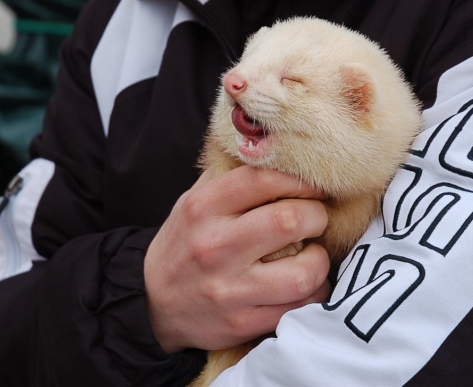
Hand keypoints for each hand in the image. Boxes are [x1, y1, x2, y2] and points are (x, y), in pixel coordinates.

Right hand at [145, 166, 330, 353]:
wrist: (152, 303)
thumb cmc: (184, 243)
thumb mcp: (193, 201)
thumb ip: (230, 177)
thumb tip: (276, 150)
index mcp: (202, 208)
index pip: (262, 179)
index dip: (299, 178)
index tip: (313, 184)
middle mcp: (215, 247)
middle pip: (290, 220)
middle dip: (316, 215)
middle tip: (316, 218)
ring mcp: (229, 289)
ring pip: (303, 272)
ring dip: (320, 260)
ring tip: (312, 254)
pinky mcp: (242, 322)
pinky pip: (299, 308)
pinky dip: (314, 293)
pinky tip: (306, 283)